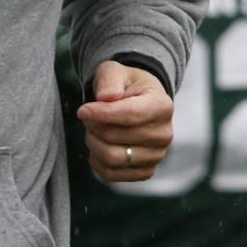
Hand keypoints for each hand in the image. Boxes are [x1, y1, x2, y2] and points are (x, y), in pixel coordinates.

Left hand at [77, 60, 172, 182]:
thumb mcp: (115, 71)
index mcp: (162, 106)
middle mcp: (165, 134)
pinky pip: (111, 174)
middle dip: (93, 126)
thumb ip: (109, 79)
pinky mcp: (145, 172)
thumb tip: (107, 97)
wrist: (138, 104)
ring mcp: (157, 156)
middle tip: (88, 116)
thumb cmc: (125, 86)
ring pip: (112, 158)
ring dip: (93, 143)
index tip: (82, 110)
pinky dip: (97, 161)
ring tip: (93, 130)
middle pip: (115, 137)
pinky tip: (98, 145)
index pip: (130, 115)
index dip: (101, 114)